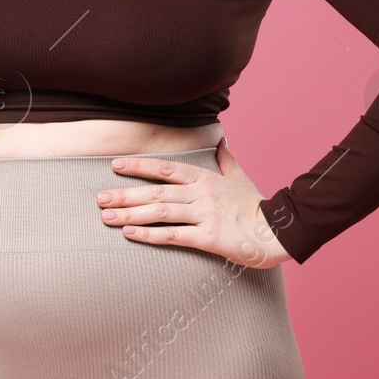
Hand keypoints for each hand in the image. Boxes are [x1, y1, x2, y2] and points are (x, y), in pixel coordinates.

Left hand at [94, 138, 291, 268]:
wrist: (279, 231)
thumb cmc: (257, 206)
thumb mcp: (240, 178)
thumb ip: (226, 160)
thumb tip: (221, 141)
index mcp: (205, 178)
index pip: (165, 168)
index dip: (139, 166)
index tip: (115, 165)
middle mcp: (201, 194)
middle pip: (156, 192)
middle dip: (124, 194)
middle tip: (99, 197)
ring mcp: (205, 215)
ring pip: (160, 212)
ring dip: (130, 214)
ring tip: (106, 216)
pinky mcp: (209, 238)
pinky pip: (174, 235)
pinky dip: (150, 235)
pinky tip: (130, 234)